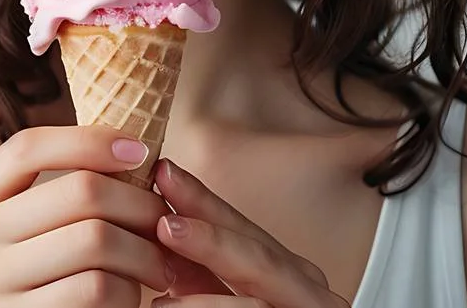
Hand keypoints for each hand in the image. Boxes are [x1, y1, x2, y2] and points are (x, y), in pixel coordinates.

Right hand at [0, 125, 177, 306]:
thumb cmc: (25, 286)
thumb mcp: (13, 232)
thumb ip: (47, 196)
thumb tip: (127, 147)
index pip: (27, 148)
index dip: (90, 140)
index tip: (140, 150)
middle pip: (77, 191)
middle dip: (139, 203)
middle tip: (164, 222)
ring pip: (96, 239)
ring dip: (144, 251)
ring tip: (158, 265)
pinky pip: (97, 289)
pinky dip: (128, 291)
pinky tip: (130, 296)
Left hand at [149, 159, 350, 307]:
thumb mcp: (214, 301)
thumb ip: (196, 273)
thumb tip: (156, 225)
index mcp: (288, 279)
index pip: (244, 231)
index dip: (203, 201)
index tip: (159, 171)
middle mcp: (309, 296)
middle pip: (259, 252)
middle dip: (209, 222)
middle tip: (161, 197)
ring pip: (265, 284)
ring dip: (215, 258)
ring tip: (164, 242)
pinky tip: (166, 307)